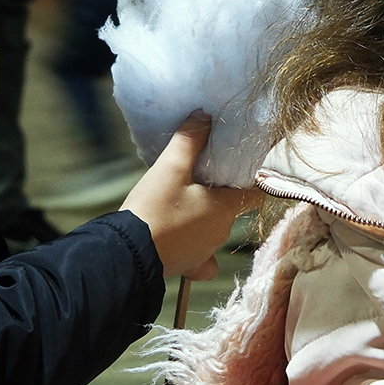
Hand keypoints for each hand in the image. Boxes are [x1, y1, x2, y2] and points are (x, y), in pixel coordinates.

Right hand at [120, 113, 258, 280]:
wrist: (129, 252)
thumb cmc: (154, 208)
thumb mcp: (170, 166)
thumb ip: (190, 139)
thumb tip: (204, 116)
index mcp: (225, 208)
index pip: (254, 193)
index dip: (249, 180)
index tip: (235, 169)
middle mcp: (222, 232)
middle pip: (230, 209)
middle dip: (219, 195)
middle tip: (198, 179)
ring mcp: (207, 253)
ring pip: (214, 231)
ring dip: (204, 218)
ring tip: (181, 204)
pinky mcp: (189, 268)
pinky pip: (203, 259)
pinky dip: (198, 249)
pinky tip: (185, 239)